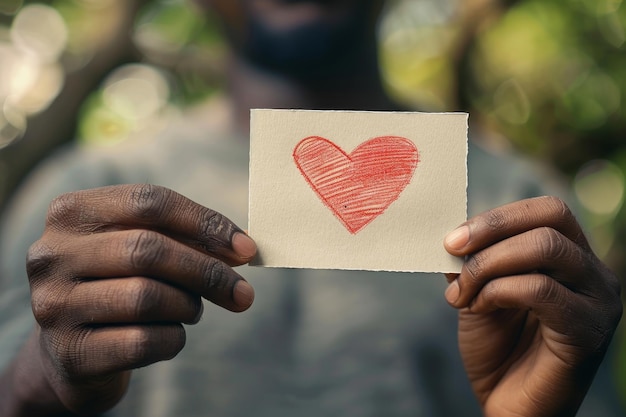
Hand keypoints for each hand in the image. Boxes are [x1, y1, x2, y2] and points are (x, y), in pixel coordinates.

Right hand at [21, 184, 255, 414]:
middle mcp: (52, 254)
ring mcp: (53, 305)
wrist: (72, 352)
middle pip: (148, 249)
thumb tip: (243, 249)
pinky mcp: (70, 352)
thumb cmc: (118, 286)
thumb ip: (183, 240)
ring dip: (188, 306)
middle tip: (243, 293)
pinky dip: (174, 339)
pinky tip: (171, 336)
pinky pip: (144, 342)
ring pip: (146, 297)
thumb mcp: (139, 251)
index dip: (205, 223)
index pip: (148, 202)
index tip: (247, 249)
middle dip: (208, 272)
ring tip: (191, 310)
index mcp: (72, 214)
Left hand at [443, 196, 621, 416]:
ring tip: (462, 291)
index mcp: (573, 258)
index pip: (547, 210)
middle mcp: (595, 274)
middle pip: (551, 218)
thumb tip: (451, 230)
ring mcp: (598, 302)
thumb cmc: (498, 350)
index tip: (453, 236)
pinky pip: (541, 290)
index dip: (498, 215)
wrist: (509, 406)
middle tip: (451, 249)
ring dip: (489, 263)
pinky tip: (478, 307)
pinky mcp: (588, 331)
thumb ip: (472, 261)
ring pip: (546, 248)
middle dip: (491, 229)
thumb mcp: (478, 293)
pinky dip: (499, 290)